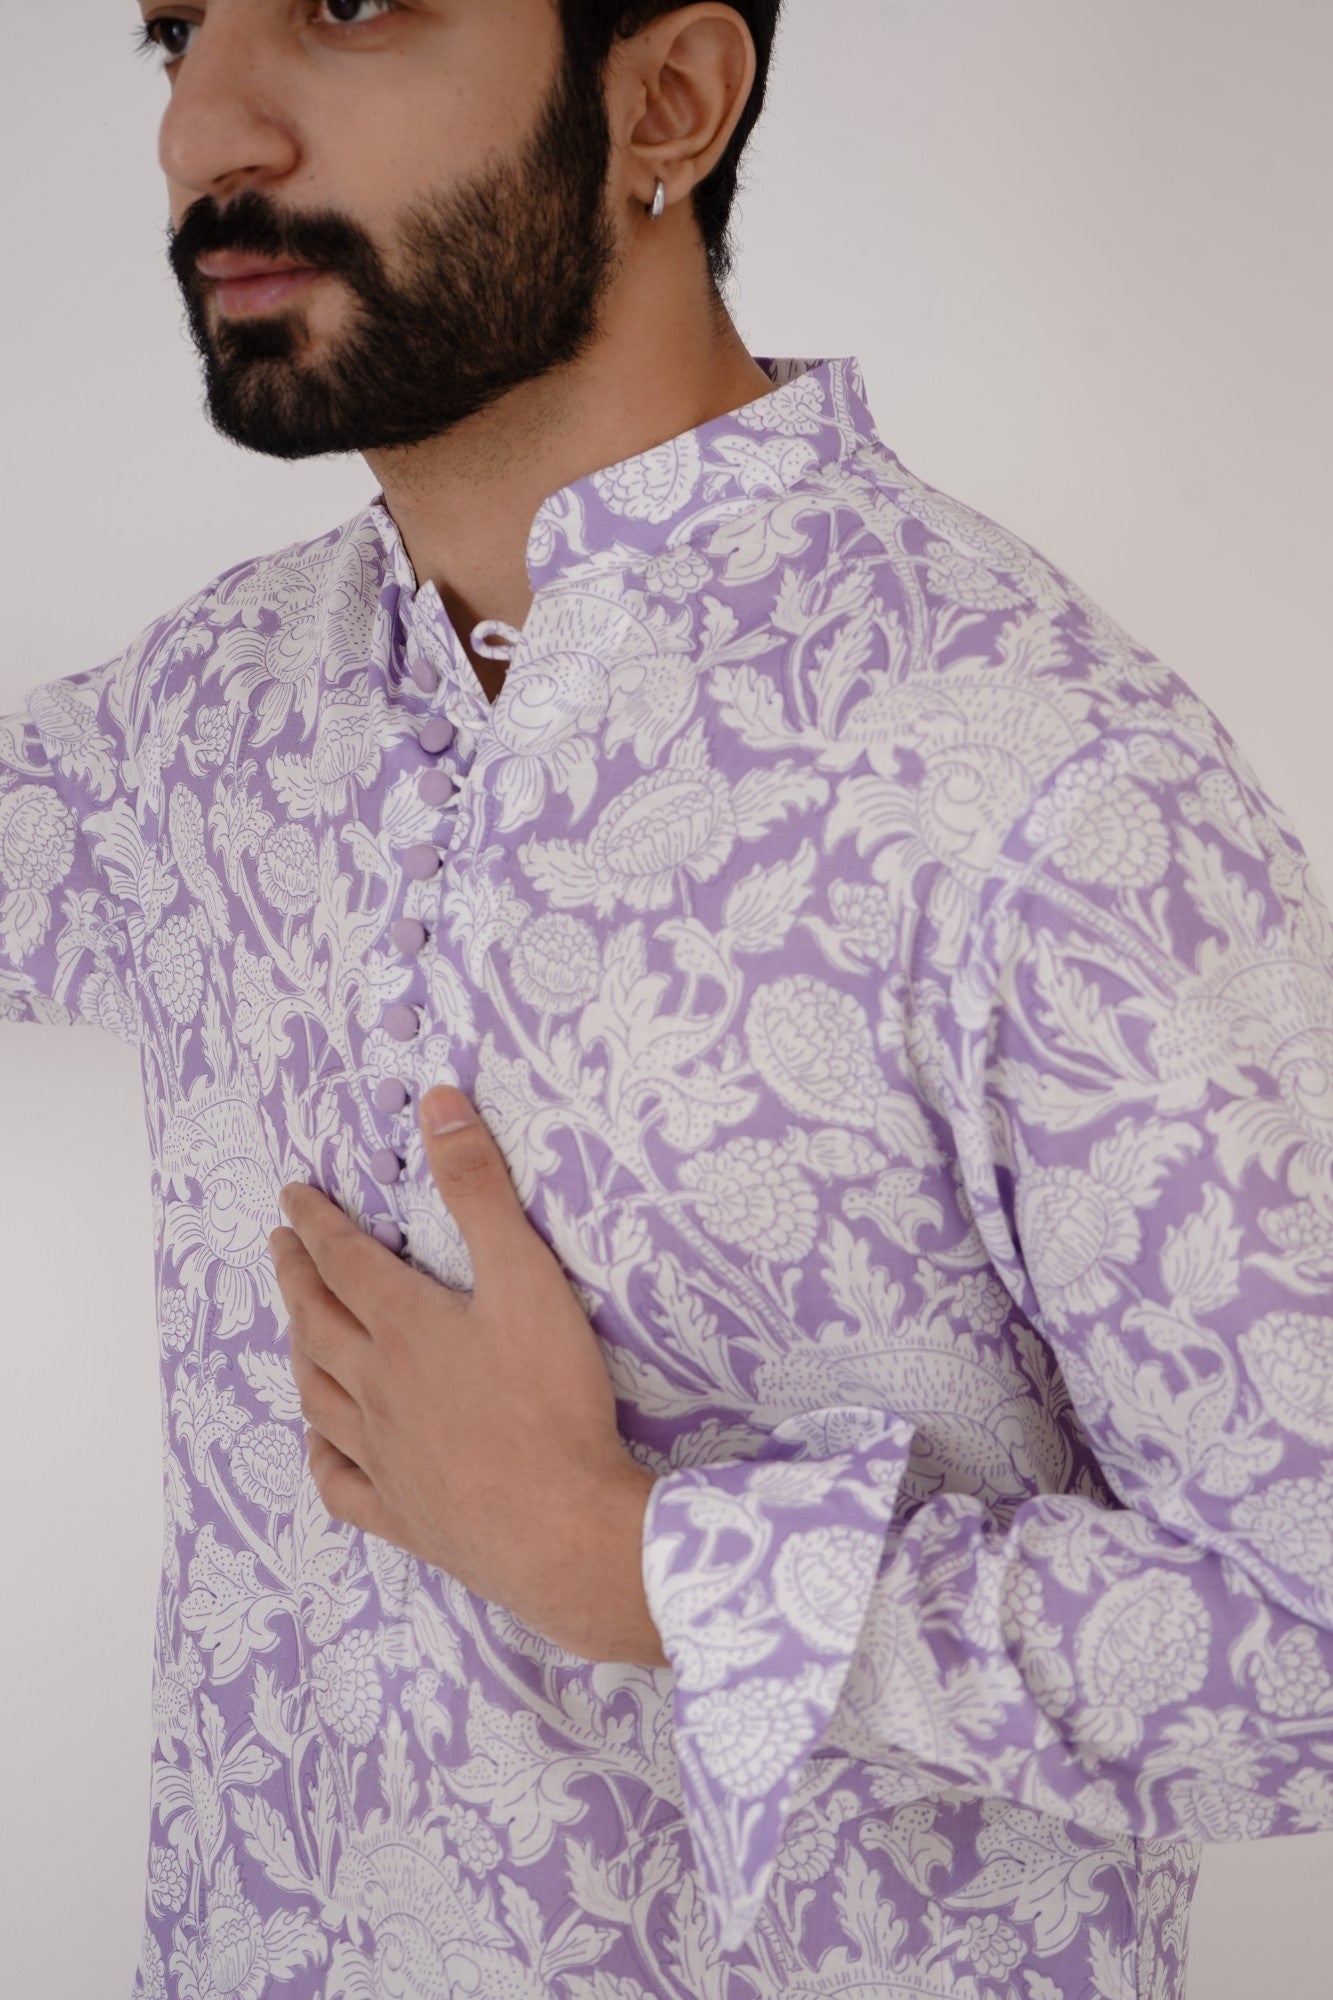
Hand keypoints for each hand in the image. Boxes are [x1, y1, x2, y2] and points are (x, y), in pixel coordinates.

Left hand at [268, 1086, 667, 1666]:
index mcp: (405, 1328)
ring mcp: (383, 1455)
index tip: (291, 1196)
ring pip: (319, 1397)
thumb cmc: (551, 1401)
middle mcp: (377, 1388)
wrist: (561, 1528)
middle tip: (279, 1246)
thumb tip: (438, 1104)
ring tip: (293, 1329)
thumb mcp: (526, 1276)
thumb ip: (480, 1190)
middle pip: (318, 1323)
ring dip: (300, 1354)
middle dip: (296, 1277)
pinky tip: (322, 1446)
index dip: (317, 1223)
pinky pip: (342, 1483)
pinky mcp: (401, 1513)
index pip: (345, 1260)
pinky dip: (323, 1457)